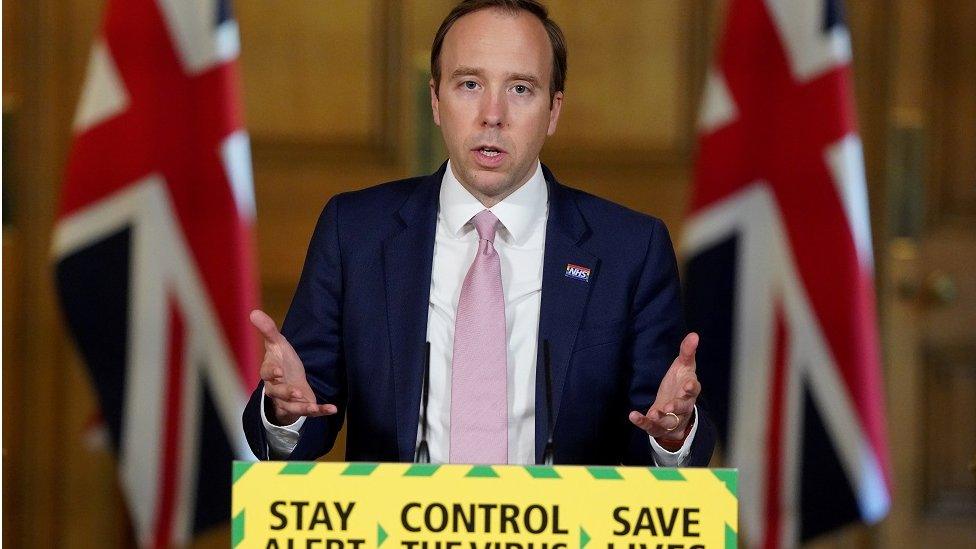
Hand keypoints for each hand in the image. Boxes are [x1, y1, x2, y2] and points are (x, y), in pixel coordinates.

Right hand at [251, 309, 336, 425]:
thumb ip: (268, 330)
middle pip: (277, 393)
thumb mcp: (278, 344)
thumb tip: (254, 312)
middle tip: (297, 392)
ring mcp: (289, 401)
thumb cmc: (282, 361)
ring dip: (301, 407)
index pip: (267, 374)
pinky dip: (321, 411)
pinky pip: (310, 411)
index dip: (272, 373)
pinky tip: (332, 409)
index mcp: (269, 373)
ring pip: (291, 407)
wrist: (291, 380)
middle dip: (286, 393)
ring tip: (311, 405)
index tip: (279, 372)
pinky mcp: (302, 407)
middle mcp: (276, 389)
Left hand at [628, 332, 700, 442]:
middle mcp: (683, 406)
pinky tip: (633, 415)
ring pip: (669, 420)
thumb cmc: (679, 385)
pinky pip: (651, 426)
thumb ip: (687, 352)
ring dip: (662, 417)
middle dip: (677, 406)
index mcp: (689, 390)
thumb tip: (694, 334)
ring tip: (654, 414)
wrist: (675, 410)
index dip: (691, 388)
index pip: (694, 389)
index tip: (687, 385)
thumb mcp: (683, 367)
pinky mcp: (659, 426)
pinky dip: (642, 422)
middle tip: (669, 405)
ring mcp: (672, 418)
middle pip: (683, 407)